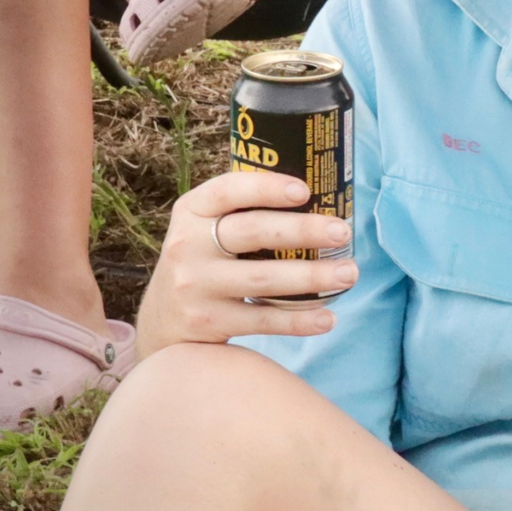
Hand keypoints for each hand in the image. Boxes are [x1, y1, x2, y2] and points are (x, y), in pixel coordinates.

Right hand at [137, 171, 356, 355]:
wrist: (162, 320)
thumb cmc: (205, 261)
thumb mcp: (206, 227)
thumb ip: (245, 210)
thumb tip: (320, 193)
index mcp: (191, 211)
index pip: (227, 190)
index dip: (266, 187)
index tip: (305, 191)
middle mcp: (188, 246)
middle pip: (252, 232)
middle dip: (303, 230)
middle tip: (343, 232)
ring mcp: (196, 286)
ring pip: (262, 279)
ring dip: (312, 276)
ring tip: (349, 273)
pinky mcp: (208, 323)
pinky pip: (262, 321)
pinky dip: (298, 320)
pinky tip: (328, 318)